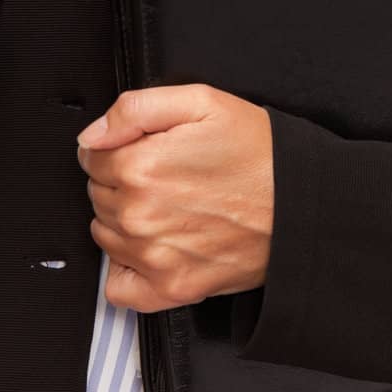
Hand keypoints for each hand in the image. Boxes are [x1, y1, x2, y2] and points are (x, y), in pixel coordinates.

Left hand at [75, 84, 274, 313]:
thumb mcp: (201, 102)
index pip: (91, 156)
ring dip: (124, 219)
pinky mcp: (172, 289)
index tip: (142, 146)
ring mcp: (153, 257)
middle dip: (120, 180)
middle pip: (97, 194)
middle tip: (163, 172)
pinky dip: (126, 270)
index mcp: (141, 166)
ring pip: (105, 234)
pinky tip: (151, 247)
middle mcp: (140, 215)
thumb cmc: (258, 152)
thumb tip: (93, 134)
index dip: (115, 146)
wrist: (301, 203)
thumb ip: (135, 108)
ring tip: (167, 205)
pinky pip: (118, 288)